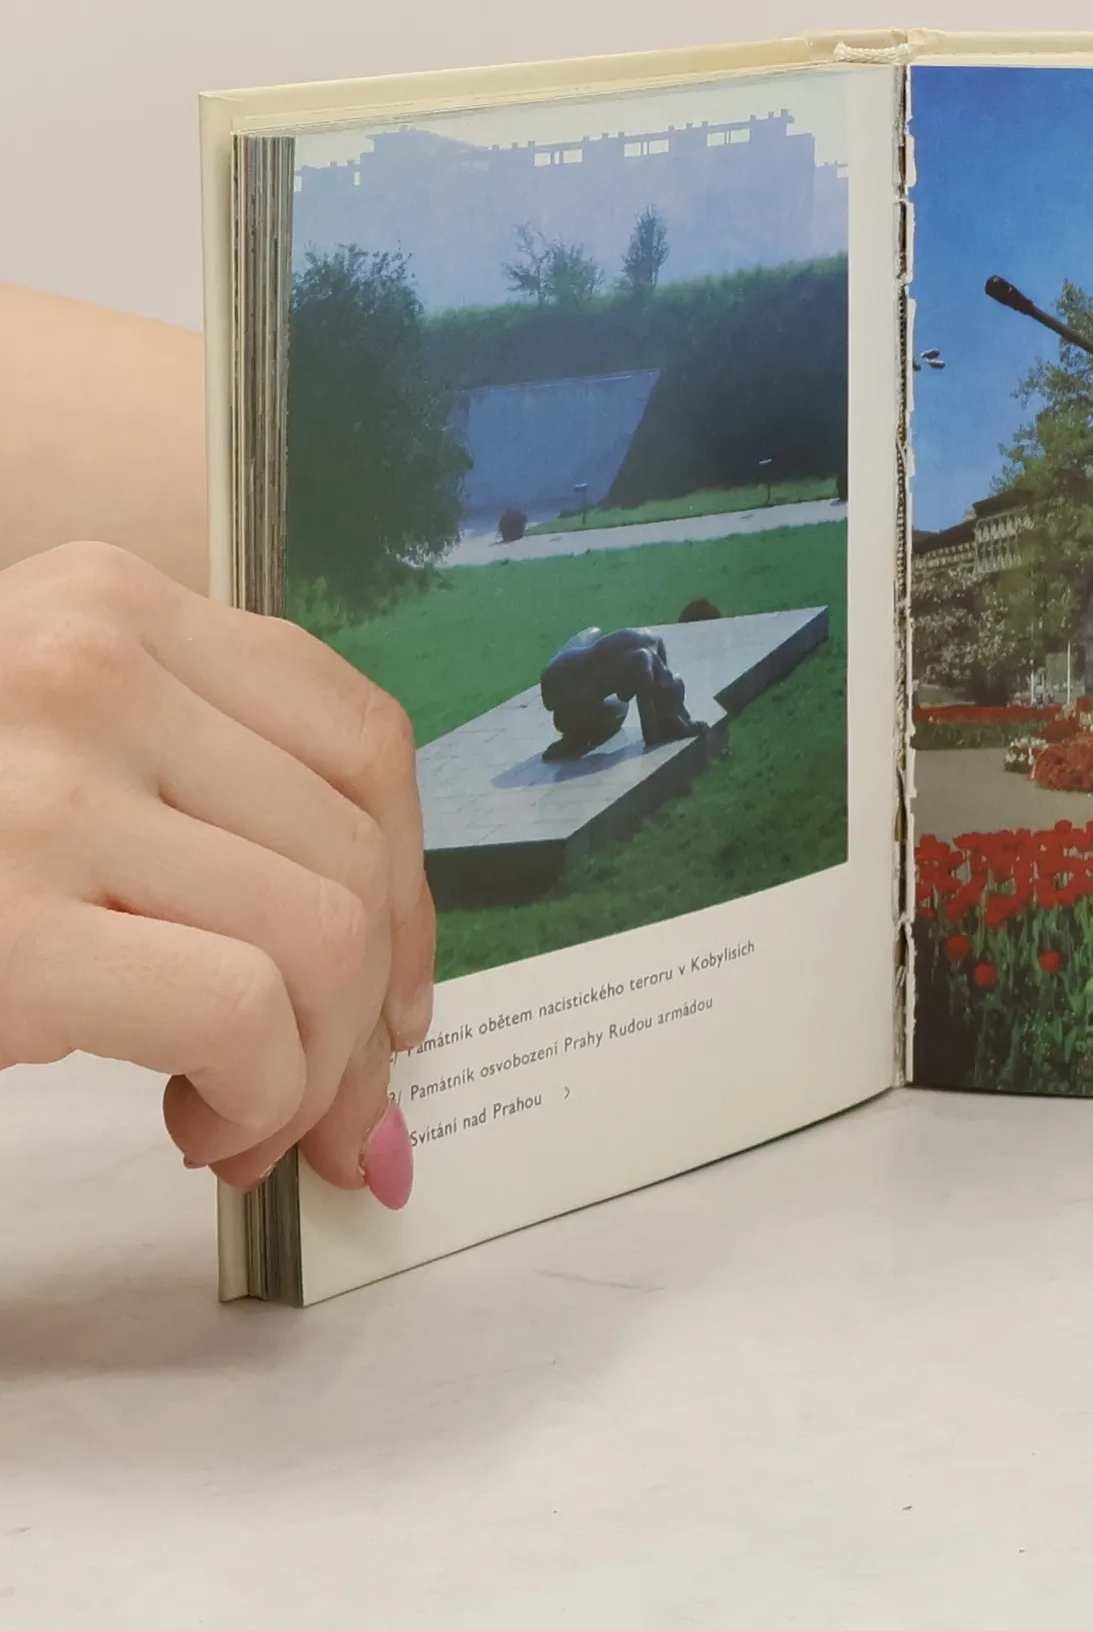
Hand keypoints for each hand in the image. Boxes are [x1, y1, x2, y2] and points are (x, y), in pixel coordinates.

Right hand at [0, 542, 432, 1202]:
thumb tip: (391, 980)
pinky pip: (246, 1014)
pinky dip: (259, 1097)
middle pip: (356, 849)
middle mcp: (86, 661)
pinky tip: (195, 1125)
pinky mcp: (7, 925)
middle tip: (327, 1105)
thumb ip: (200, 798)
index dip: (415, 887)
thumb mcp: (45, 752)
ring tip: (238, 1116)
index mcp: (107, 603)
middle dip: (372, 1013)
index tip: (399, 995)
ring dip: (316, 1068)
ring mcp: (43, 786)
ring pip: (325, 933)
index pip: (361, 738)